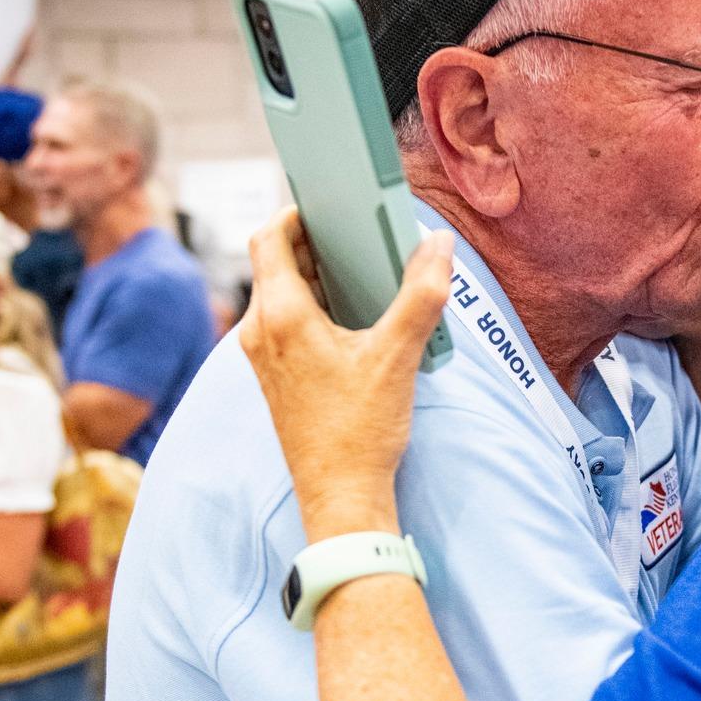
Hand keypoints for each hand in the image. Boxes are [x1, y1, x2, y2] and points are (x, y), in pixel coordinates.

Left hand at [239, 208, 454, 539]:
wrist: (340, 496)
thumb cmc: (359, 431)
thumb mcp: (398, 356)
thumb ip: (421, 295)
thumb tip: (439, 247)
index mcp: (281, 316)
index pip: (269, 238)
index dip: (295, 212)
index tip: (329, 205)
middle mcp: (261, 332)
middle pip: (276, 264)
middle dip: (315, 244)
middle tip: (357, 236)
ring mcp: (264, 358)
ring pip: (282, 295)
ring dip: (317, 278)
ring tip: (362, 276)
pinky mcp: (277, 378)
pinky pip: (287, 324)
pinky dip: (315, 309)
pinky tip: (355, 322)